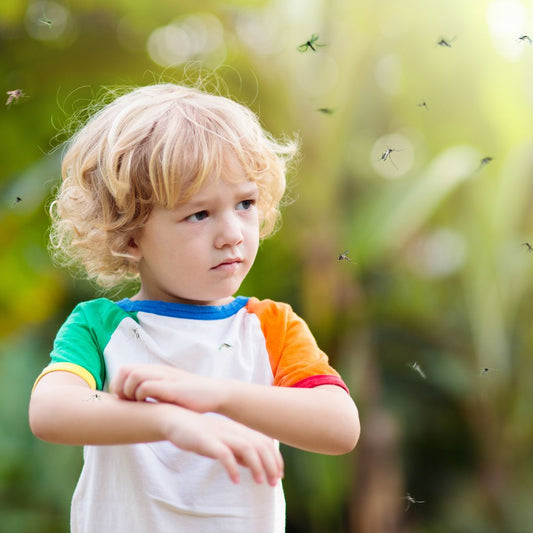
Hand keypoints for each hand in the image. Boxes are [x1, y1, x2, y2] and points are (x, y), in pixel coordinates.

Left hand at [110, 364, 226, 412]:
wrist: (215, 393)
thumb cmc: (191, 397)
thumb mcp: (168, 391)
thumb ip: (153, 392)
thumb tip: (134, 404)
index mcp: (155, 371)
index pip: (125, 369)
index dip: (117, 384)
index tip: (122, 400)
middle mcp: (158, 371)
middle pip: (126, 370)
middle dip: (119, 387)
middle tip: (126, 402)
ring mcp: (166, 377)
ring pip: (134, 376)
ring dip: (129, 391)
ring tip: (137, 404)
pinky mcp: (172, 387)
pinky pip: (148, 386)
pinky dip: (142, 396)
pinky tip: (148, 405)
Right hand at [158, 404, 283, 485]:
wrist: (175, 419)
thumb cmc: (199, 433)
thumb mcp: (223, 442)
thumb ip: (238, 452)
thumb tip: (253, 465)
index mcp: (238, 430)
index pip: (264, 442)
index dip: (275, 458)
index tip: (279, 474)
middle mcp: (233, 430)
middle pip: (259, 444)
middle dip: (270, 464)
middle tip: (274, 482)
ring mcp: (221, 434)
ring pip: (246, 447)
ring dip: (256, 465)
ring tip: (260, 482)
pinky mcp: (207, 440)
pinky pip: (224, 454)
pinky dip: (232, 467)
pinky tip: (235, 480)